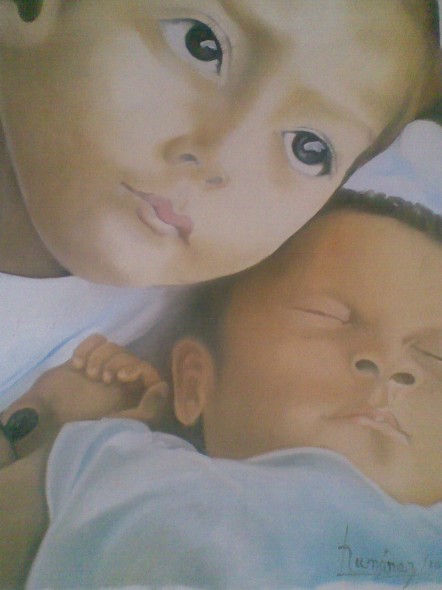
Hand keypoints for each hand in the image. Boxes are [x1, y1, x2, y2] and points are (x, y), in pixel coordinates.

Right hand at [1, 335, 170, 458]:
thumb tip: (162, 386)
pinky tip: (77, 363)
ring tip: (88, 374)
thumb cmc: (85, 420)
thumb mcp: (122, 421)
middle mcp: (120, 380)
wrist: (48, 412)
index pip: (147, 370)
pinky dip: (87, 348)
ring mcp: (102, 368)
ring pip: (112, 346)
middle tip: (101, 379)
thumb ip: (148, 408)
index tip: (121, 377)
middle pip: (129, 355)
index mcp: (132, 394)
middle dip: (116, 363)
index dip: (137, 368)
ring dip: (100, 357)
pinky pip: (97, 340)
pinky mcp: (85, 359)